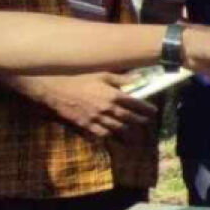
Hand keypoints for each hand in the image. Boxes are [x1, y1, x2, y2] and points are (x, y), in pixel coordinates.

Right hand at [16, 73, 157, 138]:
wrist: (56, 89)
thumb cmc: (79, 78)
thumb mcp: (102, 74)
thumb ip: (121, 78)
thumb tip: (137, 78)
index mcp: (113, 96)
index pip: (135, 104)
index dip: (146, 108)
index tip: (153, 111)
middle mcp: (107, 109)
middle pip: (129, 118)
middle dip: (140, 120)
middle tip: (146, 121)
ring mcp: (97, 119)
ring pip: (117, 128)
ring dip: (127, 129)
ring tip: (133, 129)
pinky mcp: (86, 125)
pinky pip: (102, 133)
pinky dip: (110, 135)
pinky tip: (114, 135)